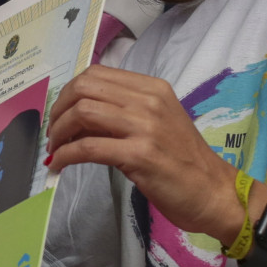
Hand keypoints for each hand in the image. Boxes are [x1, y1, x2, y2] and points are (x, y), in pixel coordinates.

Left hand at [46, 65, 249, 240]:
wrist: (213, 192)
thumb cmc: (183, 162)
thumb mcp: (155, 124)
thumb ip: (122, 114)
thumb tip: (78, 117)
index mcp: (152, 88)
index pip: (96, 74)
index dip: (69, 93)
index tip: (60, 114)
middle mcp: (149, 101)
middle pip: (84, 88)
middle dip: (58, 110)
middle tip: (53, 133)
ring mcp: (146, 127)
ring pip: (83, 113)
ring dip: (59, 132)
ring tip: (55, 149)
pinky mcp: (140, 155)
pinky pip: (89, 147)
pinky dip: (66, 155)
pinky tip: (59, 164)